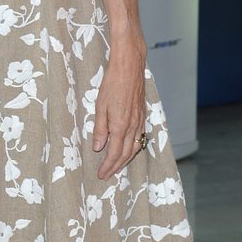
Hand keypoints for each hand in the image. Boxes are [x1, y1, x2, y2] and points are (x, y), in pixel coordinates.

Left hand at [91, 39, 146, 180]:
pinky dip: (134, 148)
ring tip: (117, 167)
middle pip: (126, 154)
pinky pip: (140, 138)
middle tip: (107, 175)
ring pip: (135, 147)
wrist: (129, 66)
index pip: (114, 153)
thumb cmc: (112, 83)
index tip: (101, 174)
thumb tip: (98, 148)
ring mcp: (140, 121)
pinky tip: (128, 149)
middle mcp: (133, 126)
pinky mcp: (143, 115)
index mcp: (121, 125)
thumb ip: (100, 129)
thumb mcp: (100, 106)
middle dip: (116, 167)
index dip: (108, 166)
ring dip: (126, 160)